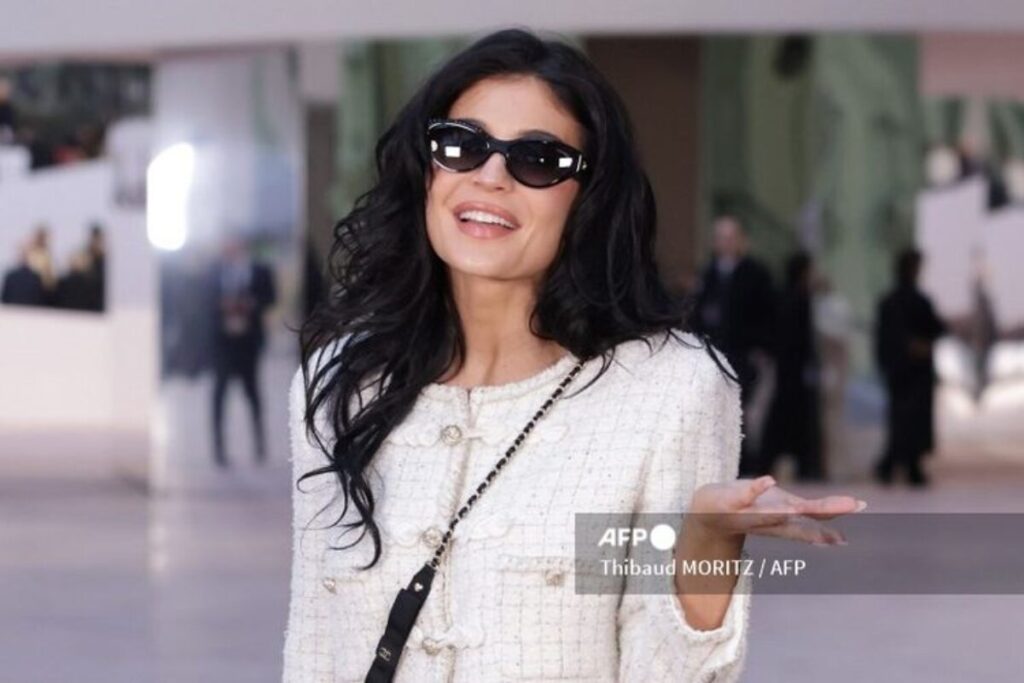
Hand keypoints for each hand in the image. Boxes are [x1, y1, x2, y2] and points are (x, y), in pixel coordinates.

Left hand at [686, 476, 866, 546]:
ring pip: (770, 515)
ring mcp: (749, 513)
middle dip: (818, 525)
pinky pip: (744, 496)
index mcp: (783, 523)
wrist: (706, 514)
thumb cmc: (752, 511)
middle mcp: (768, 522)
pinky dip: (756, 489)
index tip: (846, 539)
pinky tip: (769, 480)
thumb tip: (845, 527)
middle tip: (841, 528)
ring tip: (799, 508)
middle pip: (796, 524)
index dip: (828, 530)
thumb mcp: (785, 512)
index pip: (810, 526)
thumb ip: (813, 518)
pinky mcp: (731, 502)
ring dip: (784, 512)